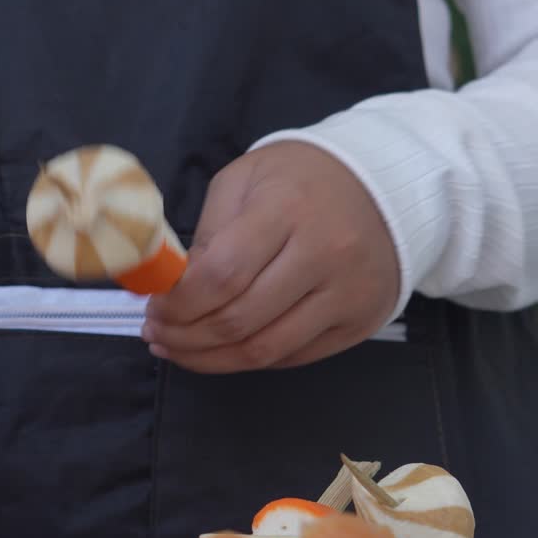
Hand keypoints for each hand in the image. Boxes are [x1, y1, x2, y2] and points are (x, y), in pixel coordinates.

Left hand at [141, 141, 398, 372]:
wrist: (384, 183)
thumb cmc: (299, 178)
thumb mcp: (243, 181)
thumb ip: (208, 234)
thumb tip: (175, 291)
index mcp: (287, 209)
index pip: (221, 276)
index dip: (178, 304)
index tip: (153, 309)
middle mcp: (325, 255)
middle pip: (239, 320)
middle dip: (185, 337)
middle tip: (157, 335)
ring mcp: (348, 294)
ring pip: (265, 350)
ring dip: (211, 360)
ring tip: (179, 351)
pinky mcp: (361, 322)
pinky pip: (293, 357)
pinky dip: (249, 360)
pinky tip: (222, 351)